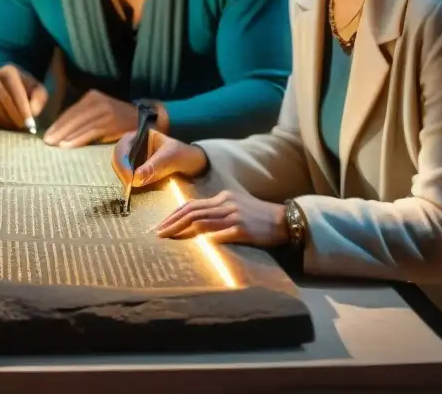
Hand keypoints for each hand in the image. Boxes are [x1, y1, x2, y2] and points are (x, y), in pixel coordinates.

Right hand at [0, 64, 47, 130]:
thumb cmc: (21, 87)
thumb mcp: (34, 88)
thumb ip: (39, 98)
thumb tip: (33, 113)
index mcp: (8, 72)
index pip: (16, 91)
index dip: (23, 108)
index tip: (30, 123)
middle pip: (4, 100)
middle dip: (16, 116)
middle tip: (24, 127)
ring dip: (7, 120)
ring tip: (16, 125)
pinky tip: (5, 123)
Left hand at [43, 90, 136, 147]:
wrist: (144, 119)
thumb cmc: (117, 120)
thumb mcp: (99, 113)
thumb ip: (83, 119)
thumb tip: (61, 132)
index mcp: (92, 97)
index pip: (71, 111)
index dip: (58, 124)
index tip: (47, 135)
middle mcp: (98, 100)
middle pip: (74, 117)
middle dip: (59, 130)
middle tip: (47, 142)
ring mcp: (106, 110)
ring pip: (81, 124)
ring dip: (66, 135)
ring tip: (55, 145)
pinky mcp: (112, 121)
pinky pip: (92, 131)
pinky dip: (79, 139)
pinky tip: (69, 145)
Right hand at [112, 128, 207, 185]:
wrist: (194, 165)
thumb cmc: (183, 154)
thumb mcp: (171, 157)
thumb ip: (154, 165)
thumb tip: (136, 178)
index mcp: (138, 136)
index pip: (121, 147)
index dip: (122, 162)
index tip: (130, 179)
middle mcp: (132, 147)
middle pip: (118, 160)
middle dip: (122, 173)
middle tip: (130, 188)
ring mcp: (134, 160)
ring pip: (121, 170)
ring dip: (125, 181)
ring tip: (133, 192)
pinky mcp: (137, 173)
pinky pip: (128, 179)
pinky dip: (130, 186)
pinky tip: (136, 192)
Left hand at [155, 189, 287, 246]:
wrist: (284, 221)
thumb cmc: (258, 217)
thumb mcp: (236, 207)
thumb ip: (217, 212)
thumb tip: (195, 222)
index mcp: (223, 197)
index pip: (192, 204)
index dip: (174, 214)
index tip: (161, 224)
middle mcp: (226, 203)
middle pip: (192, 212)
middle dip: (172, 222)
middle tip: (158, 232)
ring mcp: (234, 216)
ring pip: (201, 221)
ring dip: (181, 230)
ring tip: (168, 238)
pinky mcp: (243, 229)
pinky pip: (220, 234)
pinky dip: (206, 238)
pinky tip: (194, 244)